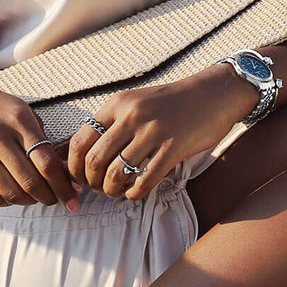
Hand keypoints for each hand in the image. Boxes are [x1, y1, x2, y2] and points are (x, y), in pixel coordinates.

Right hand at [0, 75, 78, 211]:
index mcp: (18, 120)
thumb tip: (65, 172)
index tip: (75, 193)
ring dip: (31, 201)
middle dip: (50, 196)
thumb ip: (42, 139)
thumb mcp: (23, 113)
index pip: (46, 160)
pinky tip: (17, 195)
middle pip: (30, 181)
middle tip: (60, 200)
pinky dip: (9, 201)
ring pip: (11, 193)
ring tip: (39, 198)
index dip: (63, 182)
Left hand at [67, 65, 256, 199]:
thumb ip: (114, 123)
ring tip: (116, 192)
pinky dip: (134, 194)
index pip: (79, 141)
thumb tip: (87, 156)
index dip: (74, 167)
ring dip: (111, 191)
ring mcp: (153, 131)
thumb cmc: (173, 103)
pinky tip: (136, 192)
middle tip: (98, 189)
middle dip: (91, 183)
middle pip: (94, 161)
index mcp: (118, 103)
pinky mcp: (173, 147)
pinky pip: (144, 181)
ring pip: (116, 174)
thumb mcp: (137, 102)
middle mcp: (132, 115)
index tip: (79, 179)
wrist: (213, 93)